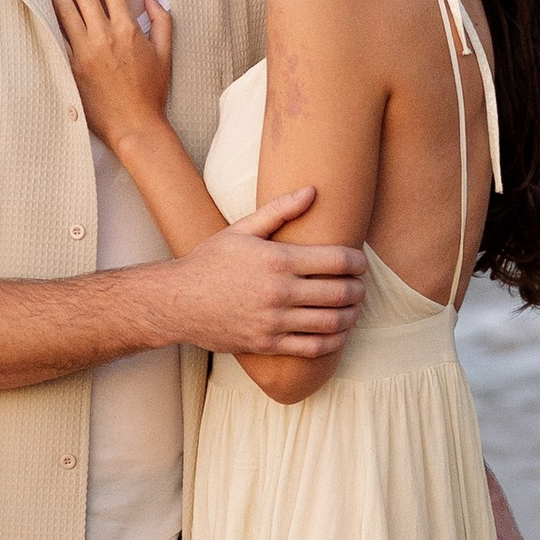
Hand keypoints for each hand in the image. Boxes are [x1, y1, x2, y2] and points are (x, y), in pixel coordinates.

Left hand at [45, 0, 173, 153]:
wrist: (133, 124)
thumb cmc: (151, 91)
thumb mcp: (165, 53)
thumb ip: (161, 21)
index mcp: (127, 29)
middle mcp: (103, 35)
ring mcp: (84, 50)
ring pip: (65, 10)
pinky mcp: (71, 65)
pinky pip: (58, 34)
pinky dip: (49, 15)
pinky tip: (41, 1)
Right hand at [171, 191, 367, 357]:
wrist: (177, 302)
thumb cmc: (209, 262)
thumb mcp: (241, 230)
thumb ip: (279, 210)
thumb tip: (313, 191)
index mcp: (277, 260)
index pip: (336, 261)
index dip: (357, 262)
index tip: (360, 263)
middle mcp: (279, 292)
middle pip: (339, 292)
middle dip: (358, 289)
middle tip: (361, 286)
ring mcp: (274, 321)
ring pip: (331, 323)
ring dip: (352, 316)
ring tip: (355, 309)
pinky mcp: (267, 343)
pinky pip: (312, 347)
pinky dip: (334, 341)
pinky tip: (339, 332)